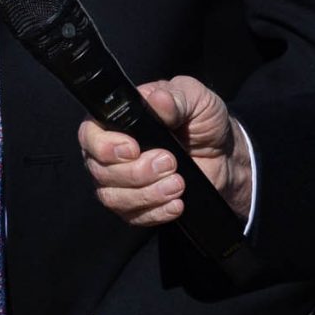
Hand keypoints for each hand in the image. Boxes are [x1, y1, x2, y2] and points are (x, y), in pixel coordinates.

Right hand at [79, 77, 251, 225]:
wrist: (225, 156)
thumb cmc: (204, 121)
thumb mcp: (196, 99)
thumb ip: (176, 98)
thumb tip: (158, 100)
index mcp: (117, 119)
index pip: (90, 134)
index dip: (105, 145)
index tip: (134, 148)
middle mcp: (111, 151)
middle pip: (100, 170)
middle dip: (136, 171)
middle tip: (170, 162)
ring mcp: (120, 181)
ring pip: (113, 197)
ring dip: (147, 194)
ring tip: (178, 184)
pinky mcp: (135, 205)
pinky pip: (133, 216)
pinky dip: (156, 212)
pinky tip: (176, 203)